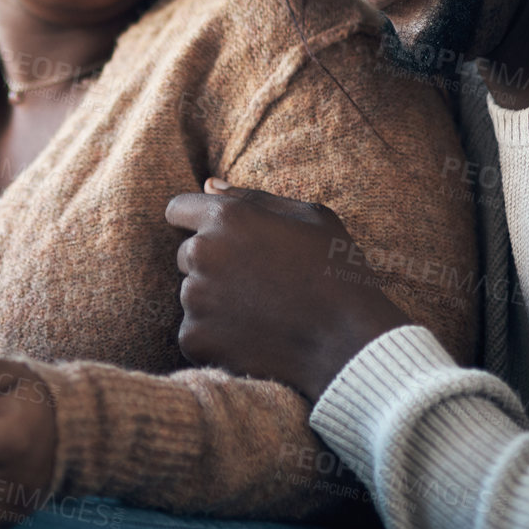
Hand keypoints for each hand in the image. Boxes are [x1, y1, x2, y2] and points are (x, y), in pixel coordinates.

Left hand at [166, 180, 409, 401]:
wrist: (350, 344)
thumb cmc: (337, 273)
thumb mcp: (310, 218)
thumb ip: (253, 197)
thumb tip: (210, 184)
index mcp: (226, 217)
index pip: (178, 209)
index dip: (196, 222)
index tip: (221, 240)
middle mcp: (202, 253)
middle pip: (186, 255)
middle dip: (213, 265)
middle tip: (258, 284)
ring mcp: (195, 299)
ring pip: (193, 295)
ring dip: (216, 302)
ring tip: (262, 313)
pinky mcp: (195, 339)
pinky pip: (196, 333)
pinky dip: (217, 338)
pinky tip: (255, 338)